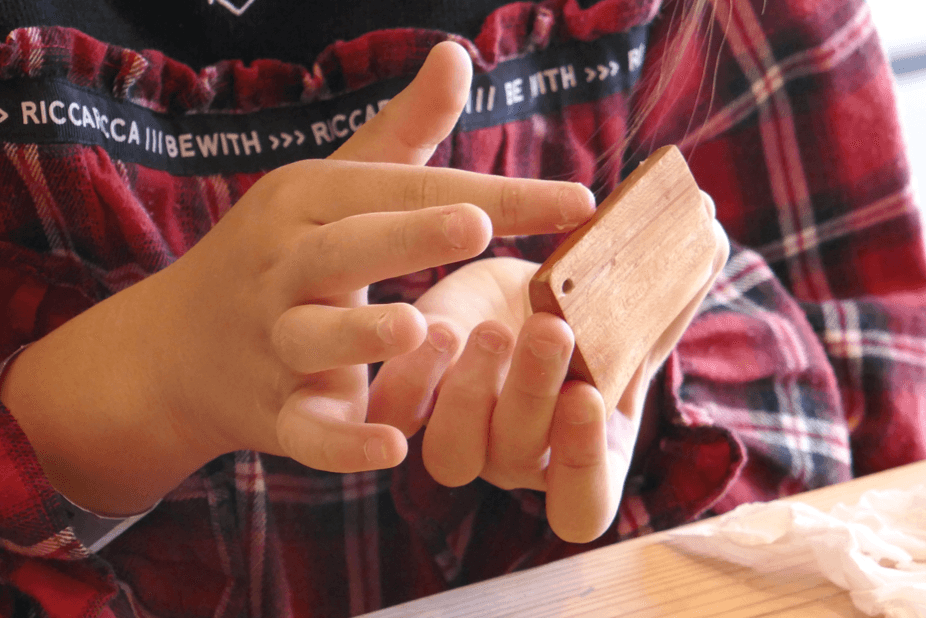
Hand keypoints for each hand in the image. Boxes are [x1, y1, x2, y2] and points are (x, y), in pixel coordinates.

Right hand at [1, 42, 595, 514]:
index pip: (403, 189)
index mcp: (306, 202)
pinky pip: (305, 430)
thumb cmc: (280, 252)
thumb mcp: (331, 186)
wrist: (175, 349)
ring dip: (362, 336)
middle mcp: (284, 267)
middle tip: (476, 224)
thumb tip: (457, 51)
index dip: (491, 193)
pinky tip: (393, 448)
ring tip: (419, 328)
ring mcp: (272, 342)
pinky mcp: (273, 412)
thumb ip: (403, 131)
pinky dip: (342, 444)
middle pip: (345, 248)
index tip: (580, 202)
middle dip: (407, 234)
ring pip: (313, 336)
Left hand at [369, 201, 728, 542]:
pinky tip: (434, 329)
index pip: (580, 504)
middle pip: (518, 459)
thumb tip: (711, 231)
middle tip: (552, 328)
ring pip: (453, 453)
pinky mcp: (413, 402)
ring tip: (492, 328)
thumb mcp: (627, 307)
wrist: (518, 299)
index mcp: (580, 458)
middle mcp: (518, 460)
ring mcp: (462, 439)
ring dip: (472, 393)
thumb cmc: (588, 315)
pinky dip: (412, 382)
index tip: (590, 399)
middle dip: (534, 393)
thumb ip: (671, 286)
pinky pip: (399, 416)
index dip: (582, 467)